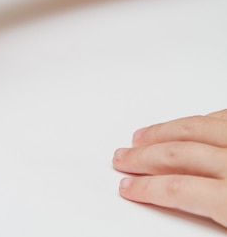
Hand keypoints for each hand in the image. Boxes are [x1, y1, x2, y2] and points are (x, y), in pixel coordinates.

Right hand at [113, 109, 226, 227]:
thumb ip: (209, 222)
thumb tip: (178, 205)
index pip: (178, 189)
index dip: (147, 188)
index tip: (129, 188)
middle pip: (179, 154)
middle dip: (144, 157)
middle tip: (124, 159)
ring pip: (196, 128)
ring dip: (163, 132)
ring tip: (142, 137)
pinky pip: (221, 117)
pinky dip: (198, 120)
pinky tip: (188, 125)